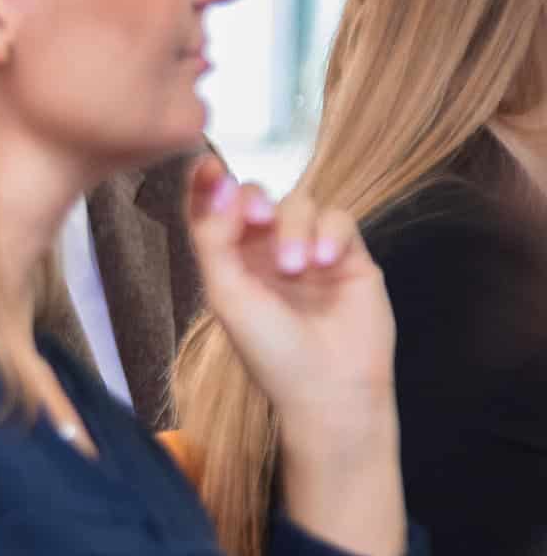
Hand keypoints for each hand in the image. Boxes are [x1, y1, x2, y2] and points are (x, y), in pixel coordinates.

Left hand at [186, 156, 405, 555]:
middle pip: (258, 196)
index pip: (215, 209)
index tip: (207, 165)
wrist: (329, 389)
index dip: (208, 183)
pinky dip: (329, 232)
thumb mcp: (227, 293)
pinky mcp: (349, 257)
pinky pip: (339, 219)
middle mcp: (266, 252)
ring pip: (300, 203)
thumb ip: (213, 239)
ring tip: (297, 268)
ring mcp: (308, 251)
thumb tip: (214, 185)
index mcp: (230, 261)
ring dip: (293, 228)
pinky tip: (323, 261)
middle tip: (257, 216)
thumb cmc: (270, 351)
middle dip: (255, 198)